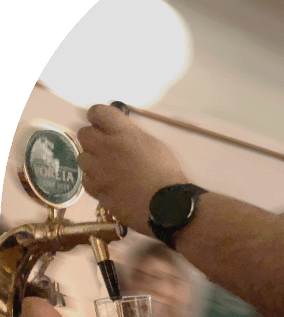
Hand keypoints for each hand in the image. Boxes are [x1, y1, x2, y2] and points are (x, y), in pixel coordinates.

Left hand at [77, 105, 188, 236]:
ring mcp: (99, 171)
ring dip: (92, 160)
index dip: (98, 115)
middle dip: (93, 138)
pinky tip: (107, 184)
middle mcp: (105, 148)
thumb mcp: (153, 145)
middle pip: (84, 134)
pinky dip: (95, 181)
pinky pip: (87, 181)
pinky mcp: (98, 191)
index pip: (98, 112)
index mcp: (122, 133)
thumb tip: (121, 135)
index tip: (102, 122)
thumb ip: (132, 136)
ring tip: (106, 168)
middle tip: (105, 146)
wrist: (168, 205)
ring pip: (82, 158)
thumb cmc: (167, 173)